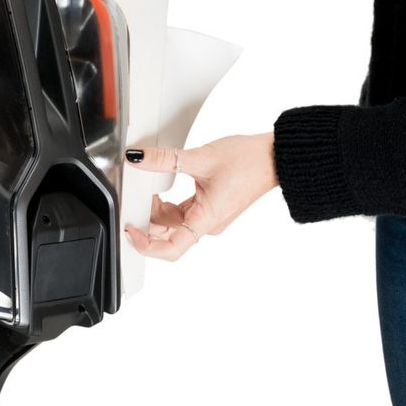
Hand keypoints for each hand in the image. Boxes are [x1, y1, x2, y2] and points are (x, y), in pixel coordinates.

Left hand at [124, 133, 278, 260]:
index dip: (147, 245)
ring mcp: (208, 216)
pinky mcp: (209, 207)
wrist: (275, 156)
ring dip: (157, 210)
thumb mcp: (200, 157)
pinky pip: (182, 213)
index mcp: (206, 219)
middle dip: (148, 220)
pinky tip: (160, 189)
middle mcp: (207, 223)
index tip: (130, 231)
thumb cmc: (249, 161)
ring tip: (148, 188)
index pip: (172, 248)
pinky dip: (167, 204)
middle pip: (168, 234)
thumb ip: (165, 159)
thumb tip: (138, 158)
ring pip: (173, 223)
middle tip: (136, 199)